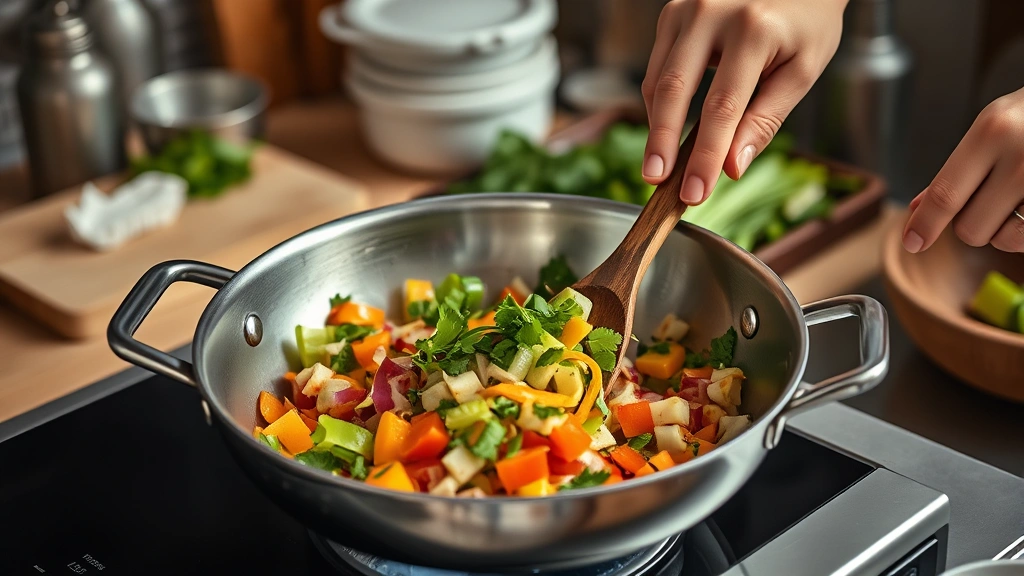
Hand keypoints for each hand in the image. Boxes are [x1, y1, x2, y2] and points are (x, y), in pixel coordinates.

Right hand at [641, 0, 845, 203]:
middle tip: (656, 181)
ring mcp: (687, 8)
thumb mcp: (801, 72)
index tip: (695, 192)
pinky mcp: (673, 12)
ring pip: (657, 80)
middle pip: (674, 89)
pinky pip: (657, 67)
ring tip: (661, 164)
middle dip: (662, 142)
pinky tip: (669, 125)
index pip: (722, 107)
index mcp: (755, 29)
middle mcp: (713, 12)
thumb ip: (765, 120)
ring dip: (657, 126)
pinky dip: (660, 102)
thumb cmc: (806, 22)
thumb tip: (730, 168)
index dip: (704, 155)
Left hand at [904, 87, 1023, 253]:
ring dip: (1003, 230)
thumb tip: (918, 209)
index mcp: (993, 131)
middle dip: (972, 222)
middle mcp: (1021, 155)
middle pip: (970, 228)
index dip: (925, 225)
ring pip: (1003, 239)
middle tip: (989, 197)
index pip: (946, 194)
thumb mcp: (993, 127)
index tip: (912, 242)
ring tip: (1016, 199)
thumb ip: (955, 170)